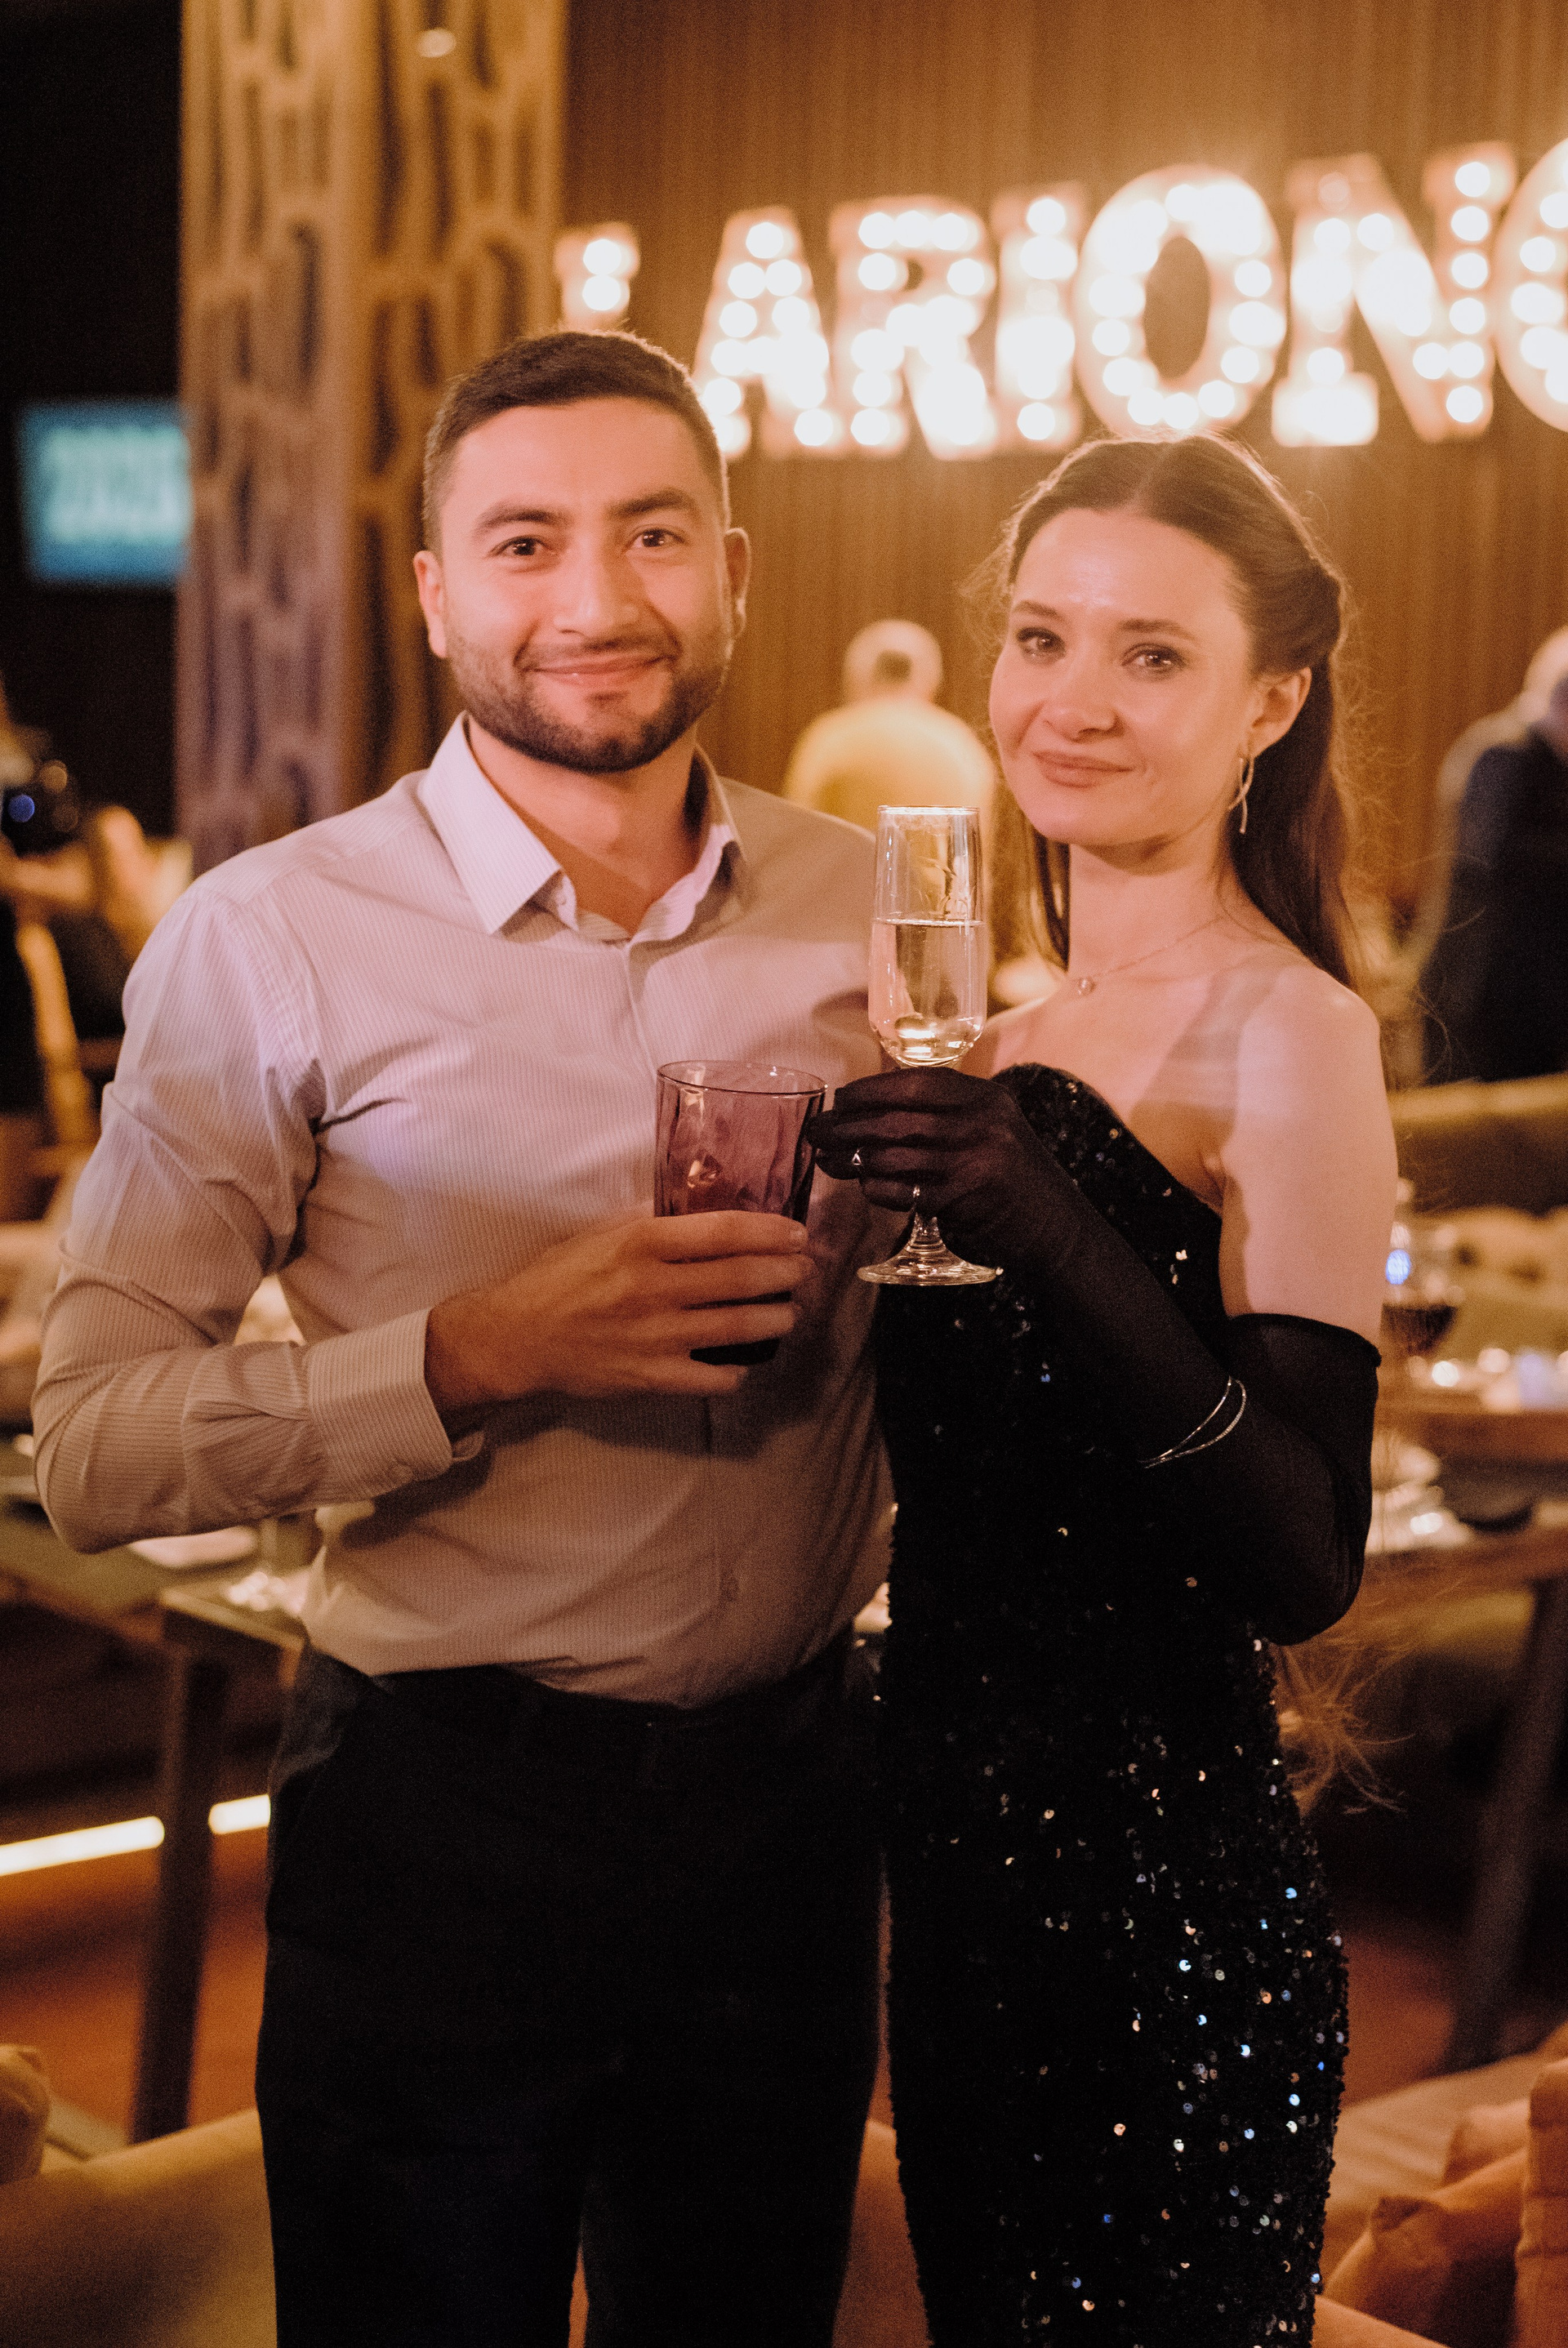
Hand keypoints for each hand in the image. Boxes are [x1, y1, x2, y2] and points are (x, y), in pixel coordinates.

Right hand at [425, 1211, 811, 1412]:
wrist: (516, 1337)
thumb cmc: (559, 1279)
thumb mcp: (604, 1235)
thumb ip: (656, 1228)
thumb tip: (711, 1221)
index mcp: (642, 1244)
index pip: (724, 1232)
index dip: (771, 1232)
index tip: (797, 1233)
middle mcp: (654, 1288)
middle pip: (741, 1278)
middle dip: (785, 1273)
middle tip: (805, 1270)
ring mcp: (655, 1336)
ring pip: (737, 1327)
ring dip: (775, 1318)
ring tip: (789, 1311)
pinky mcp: (651, 1378)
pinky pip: (712, 1378)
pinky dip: (736, 1371)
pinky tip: (743, 1362)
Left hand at [809, 1069, 1071, 1274]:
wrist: (1055, 1228)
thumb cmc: (1012, 1178)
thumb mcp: (990, 1130)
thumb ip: (947, 1114)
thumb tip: (874, 1107)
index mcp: (986, 1098)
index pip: (916, 1083)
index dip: (870, 1090)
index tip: (839, 1099)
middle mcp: (983, 1123)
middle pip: (898, 1118)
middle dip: (848, 1125)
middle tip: (817, 1132)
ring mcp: (976, 1160)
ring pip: (896, 1155)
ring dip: (852, 1159)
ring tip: (826, 1160)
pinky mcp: (966, 1199)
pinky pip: (906, 1191)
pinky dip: (877, 1189)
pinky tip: (861, 1187)